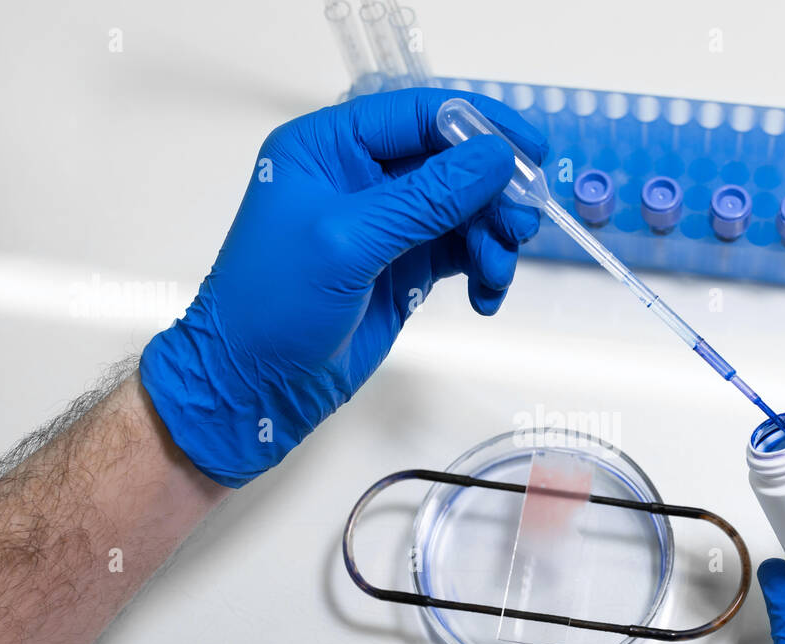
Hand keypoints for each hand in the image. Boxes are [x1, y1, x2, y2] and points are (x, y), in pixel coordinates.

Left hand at [139, 88, 546, 486]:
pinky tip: (484, 295)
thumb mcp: (349, 242)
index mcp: (329, 148)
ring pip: (464, 210)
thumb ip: (426, 198)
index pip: (417, 116)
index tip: (530, 146)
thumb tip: (495, 159)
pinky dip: (482, 270)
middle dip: (493, 193)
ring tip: (498, 272)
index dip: (479, 126)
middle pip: (451, 163)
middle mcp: (359, 177)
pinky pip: (461, 252)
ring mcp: (385, 225)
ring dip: (492, 237)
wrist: (254, 386)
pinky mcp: (403, 267)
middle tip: (522, 223)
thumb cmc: (272, 306)